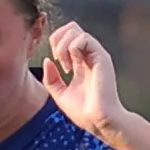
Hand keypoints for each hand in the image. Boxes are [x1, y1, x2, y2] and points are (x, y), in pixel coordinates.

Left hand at [41, 21, 125, 138]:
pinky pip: (84, 38)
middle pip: (71, 28)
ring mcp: (95, 55)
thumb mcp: (59, 94)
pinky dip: (73, 48)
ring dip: (63, 46)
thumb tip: (47, 60)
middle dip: (58, 40)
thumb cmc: (84, 112)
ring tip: (66, 66)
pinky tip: (73, 64)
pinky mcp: (101, 57)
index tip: (56, 63)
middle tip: (59, 60)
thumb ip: (51, 78)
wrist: (98, 121)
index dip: (56, 44)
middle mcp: (88, 56)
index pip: (67, 37)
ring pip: (75, 30)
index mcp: (80, 63)